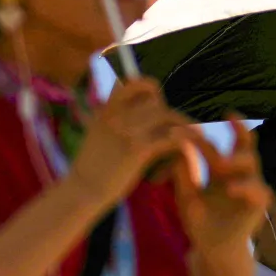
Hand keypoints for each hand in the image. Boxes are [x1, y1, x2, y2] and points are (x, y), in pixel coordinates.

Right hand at [66, 77, 194, 212]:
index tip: (158, 104)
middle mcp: (117, 116)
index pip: (136, 84)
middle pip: (158, 103)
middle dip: (171, 115)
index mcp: (107, 110)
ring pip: (169, 117)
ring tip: (194, 138)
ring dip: (184, 127)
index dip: (152, 90)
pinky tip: (187, 151)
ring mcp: (128, 131)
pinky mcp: (139, 150)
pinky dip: (183, 143)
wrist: (81, 191)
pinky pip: (171, 138)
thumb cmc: (90, 169)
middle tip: (176, 131)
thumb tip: (134, 116)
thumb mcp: (96, 135)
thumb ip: (114, 122)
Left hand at [172, 118, 270, 266]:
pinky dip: (247, 188)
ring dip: (237, 161)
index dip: (205, 135)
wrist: (212, 250)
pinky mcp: (258, 206)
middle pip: (246, 146)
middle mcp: (240, 174)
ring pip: (253, 165)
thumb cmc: (201, 222)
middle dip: (239, 131)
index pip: (218, 144)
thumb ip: (182, 175)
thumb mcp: (186, 196)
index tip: (190, 126)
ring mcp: (251, 188)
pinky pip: (260, 192)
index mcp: (222, 170)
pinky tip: (232, 188)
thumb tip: (173, 146)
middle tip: (230, 119)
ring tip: (219, 164)